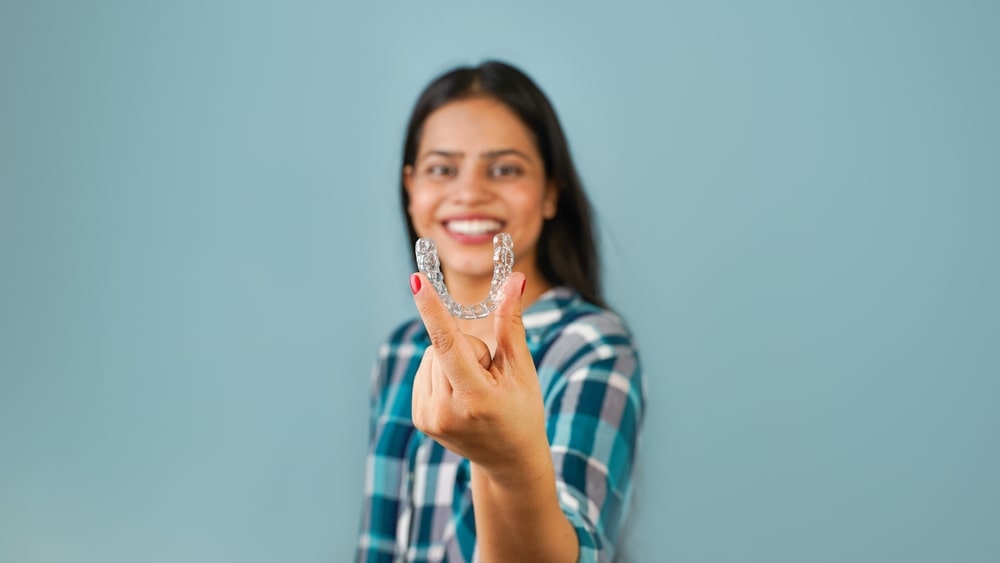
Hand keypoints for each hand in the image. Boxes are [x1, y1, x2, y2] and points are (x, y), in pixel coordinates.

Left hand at [409, 272, 549, 481]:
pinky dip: (441, 372)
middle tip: (488, 376)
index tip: (415, 281)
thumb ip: (511, 323)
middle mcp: (446, 411)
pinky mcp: (419, 419)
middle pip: (442, 345)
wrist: (509, 460)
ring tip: (475, 389)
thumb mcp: (521, 368)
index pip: (448, 344)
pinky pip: (424, 371)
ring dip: (452, 360)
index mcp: (476, 398)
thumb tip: (514, 279)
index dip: (432, 309)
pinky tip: (460, 394)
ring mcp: (429, 418)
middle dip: (467, 348)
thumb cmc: (522, 409)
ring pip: (430, 356)